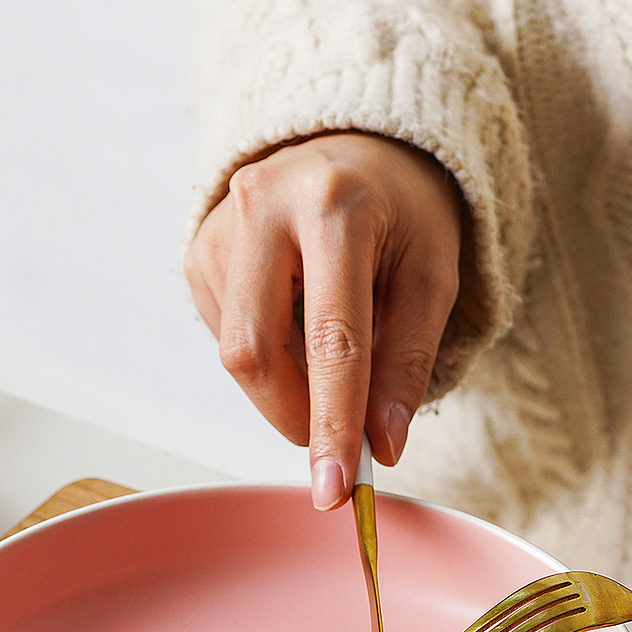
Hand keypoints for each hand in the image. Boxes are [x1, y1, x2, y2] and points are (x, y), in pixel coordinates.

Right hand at [184, 132, 461, 508]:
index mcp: (335, 205)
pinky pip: (226, 336)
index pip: (331, 338)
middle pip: (255, 352)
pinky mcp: (198, 248)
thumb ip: (408, 361)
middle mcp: (262, 204)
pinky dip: (270, 354)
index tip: (335, 489)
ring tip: (334, 349)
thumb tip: (381, 446)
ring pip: (237, 353)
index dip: (332, 422)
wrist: (359, 143)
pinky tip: (299, 319)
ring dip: (288, 384)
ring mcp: (219, 225)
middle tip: (337, 447)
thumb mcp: (433, 275)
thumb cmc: (404, 210)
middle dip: (295, 417)